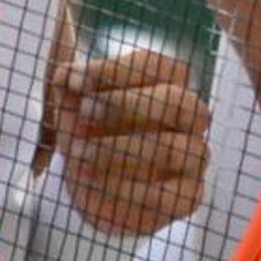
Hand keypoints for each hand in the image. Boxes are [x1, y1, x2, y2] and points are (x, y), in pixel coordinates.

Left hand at [53, 49, 210, 235]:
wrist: (97, 187)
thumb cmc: (91, 132)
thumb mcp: (73, 106)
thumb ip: (69, 86)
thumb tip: (64, 75)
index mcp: (169, 81)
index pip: (154, 64)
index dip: (113, 70)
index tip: (73, 79)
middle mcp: (191, 115)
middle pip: (176, 101)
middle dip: (125, 104)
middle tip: (84, 110)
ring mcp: (195, 155)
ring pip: (169, 149)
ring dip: (117, 150)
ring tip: (77, 152)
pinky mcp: (189, 195)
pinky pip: (165, 194)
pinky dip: (124, 189)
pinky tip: (91, 182)